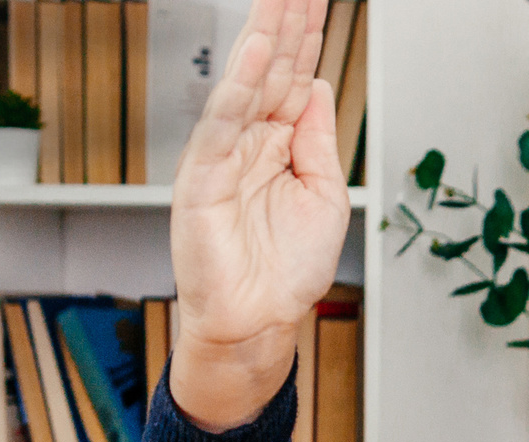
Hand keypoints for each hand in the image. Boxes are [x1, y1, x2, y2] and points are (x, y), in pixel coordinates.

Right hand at [169, 0, 350, 430]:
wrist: (260, 322)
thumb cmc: (287, 270)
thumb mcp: (325, 195)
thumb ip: (317, 139)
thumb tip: (316, 83)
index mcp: (279, 142)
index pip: (294, 75)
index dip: (306, 36)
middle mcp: (250, 140)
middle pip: (271, 68)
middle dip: (285, 23)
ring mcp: (224, 155)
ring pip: (247, 85)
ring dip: (264, 40)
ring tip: (280, 1)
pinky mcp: (203, 178)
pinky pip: (223, 123)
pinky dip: (239, 87)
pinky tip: (255, 54)